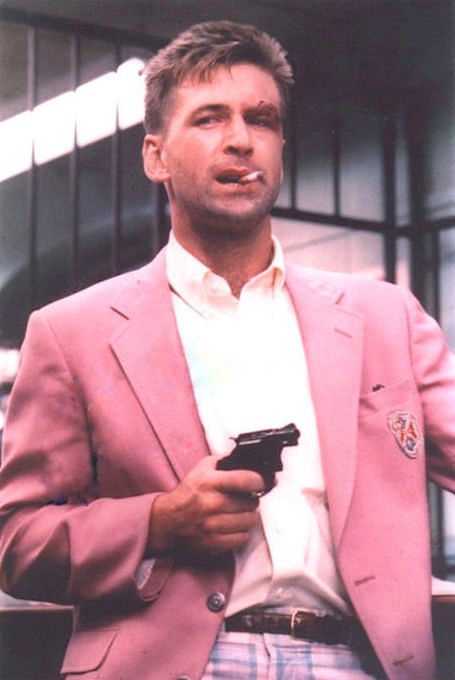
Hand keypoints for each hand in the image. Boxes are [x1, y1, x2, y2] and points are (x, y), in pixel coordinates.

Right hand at [147, 456, 263, 556]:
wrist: (168, 520)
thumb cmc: (189, 492)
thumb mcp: (202, 468)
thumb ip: (225, 461)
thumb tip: (249, 460)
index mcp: (209, 482)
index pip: (245, 480)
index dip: (258, 481)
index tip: (260, 483)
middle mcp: (211, 504)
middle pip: (250, 503)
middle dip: (251, 500)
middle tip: (244, 499)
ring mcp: (213, 525)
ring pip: (250, 521)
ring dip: (248, 516)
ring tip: (238, 512)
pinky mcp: (214, 543)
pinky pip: (243, 538)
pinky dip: (241, 532)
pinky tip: (233, 526)